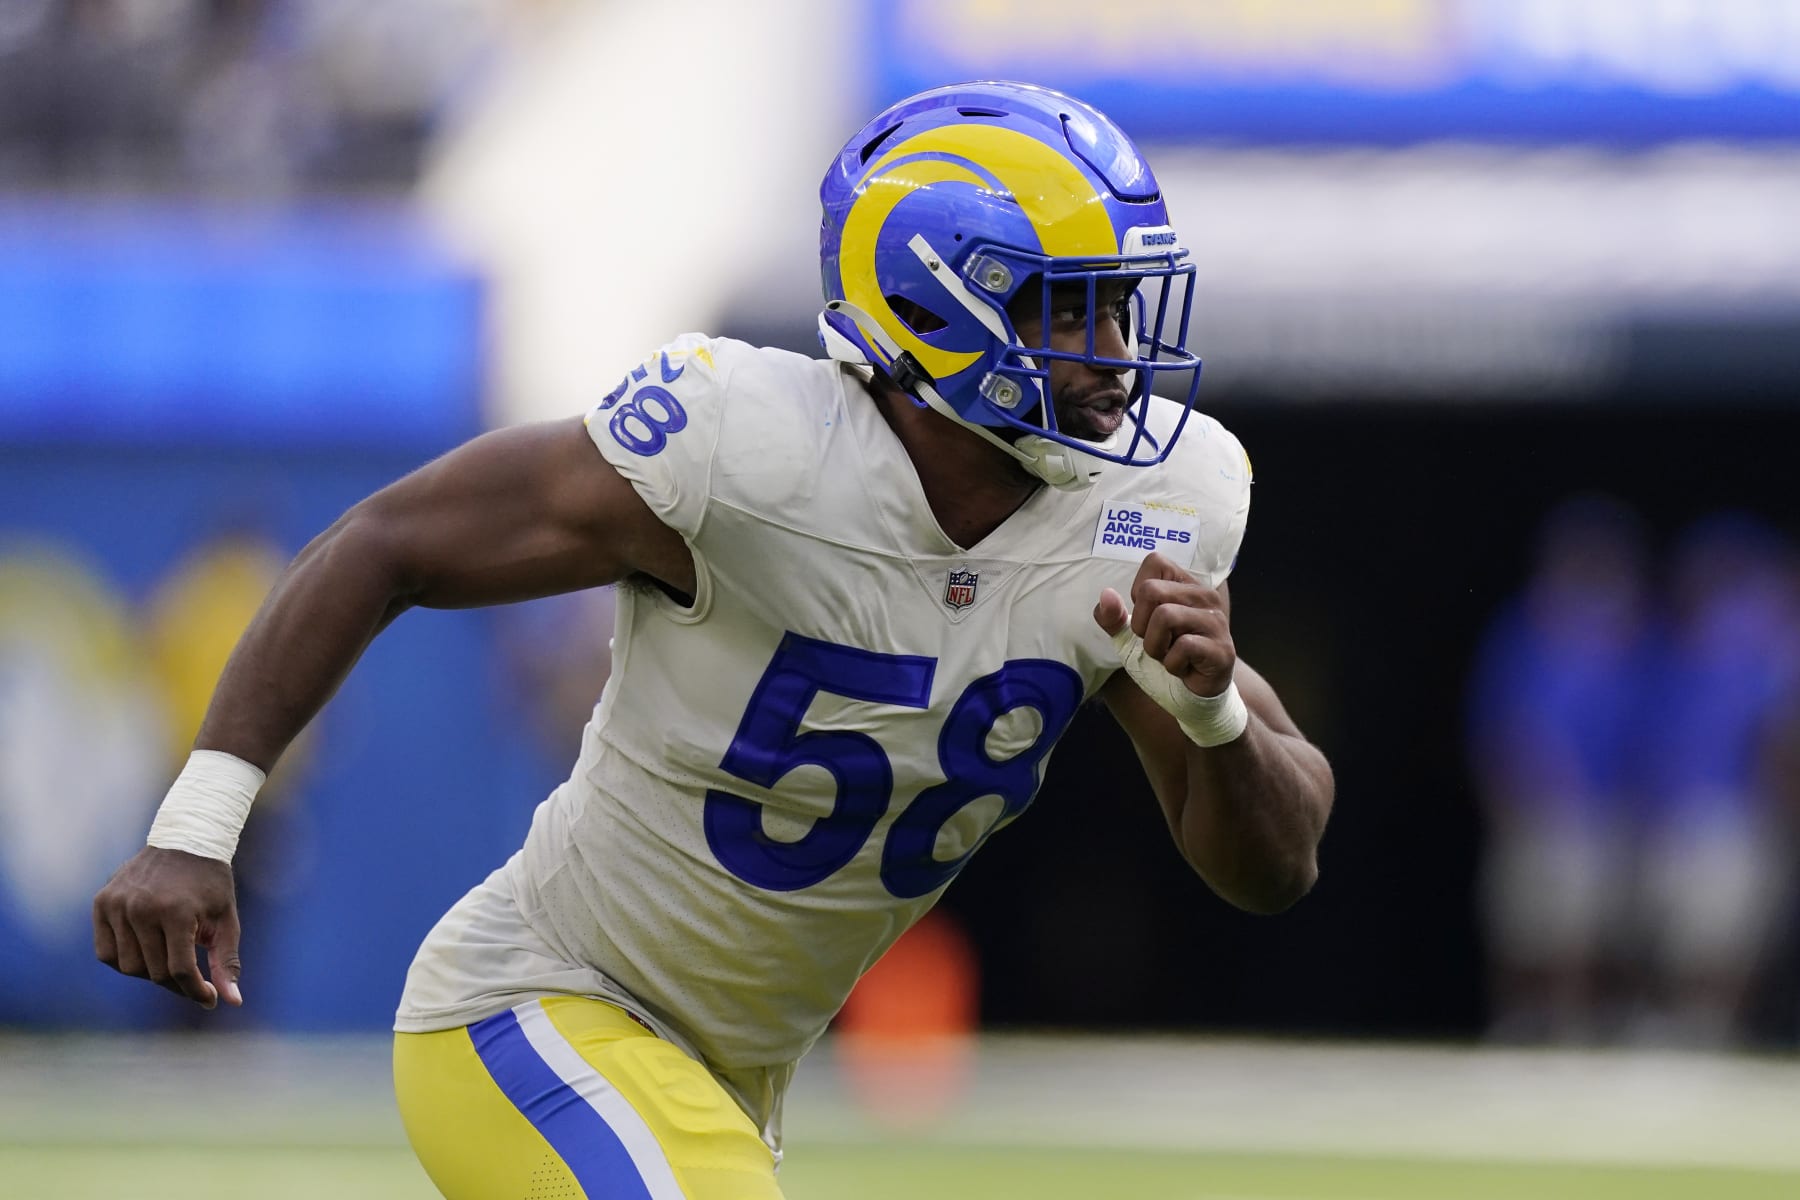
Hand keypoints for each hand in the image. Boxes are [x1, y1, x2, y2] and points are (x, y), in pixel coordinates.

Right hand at [94, 847, 242, 1008]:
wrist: (185, 840)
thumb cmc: (210, 883)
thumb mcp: (226, 919)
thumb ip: (227, 960)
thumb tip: (233, 1002)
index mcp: (175, 911)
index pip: (179, 970)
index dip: (196, 991)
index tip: (209, 998)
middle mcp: (141, 908)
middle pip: (154, 971)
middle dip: (177, 984)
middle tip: (194, 981)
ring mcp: (117, 904)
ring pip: (127, 966)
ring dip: (150, 972)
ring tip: (170, 961)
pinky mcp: (102, 902)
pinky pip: (106, 951)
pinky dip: (124, 960)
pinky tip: (146, 953)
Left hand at [1093, 551, 1235, 699]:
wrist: (1191, 696)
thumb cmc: (1165, 657)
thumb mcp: (1129, 638)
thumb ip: (1113, 617)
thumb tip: (1106, 594)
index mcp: (1184, 584)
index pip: (1155, 562)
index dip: (1138, 593)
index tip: (1149, 616)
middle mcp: (1204, 595)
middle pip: (1151, 590)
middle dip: (1141, 626)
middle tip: (1158, 642)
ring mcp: (1216, 621)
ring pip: (1165, 616)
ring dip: (1155, 647)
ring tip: (1169, 655)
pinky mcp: (1222, 649)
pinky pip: (1182, 647)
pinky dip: (1172, 665)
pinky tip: (1183, 669)